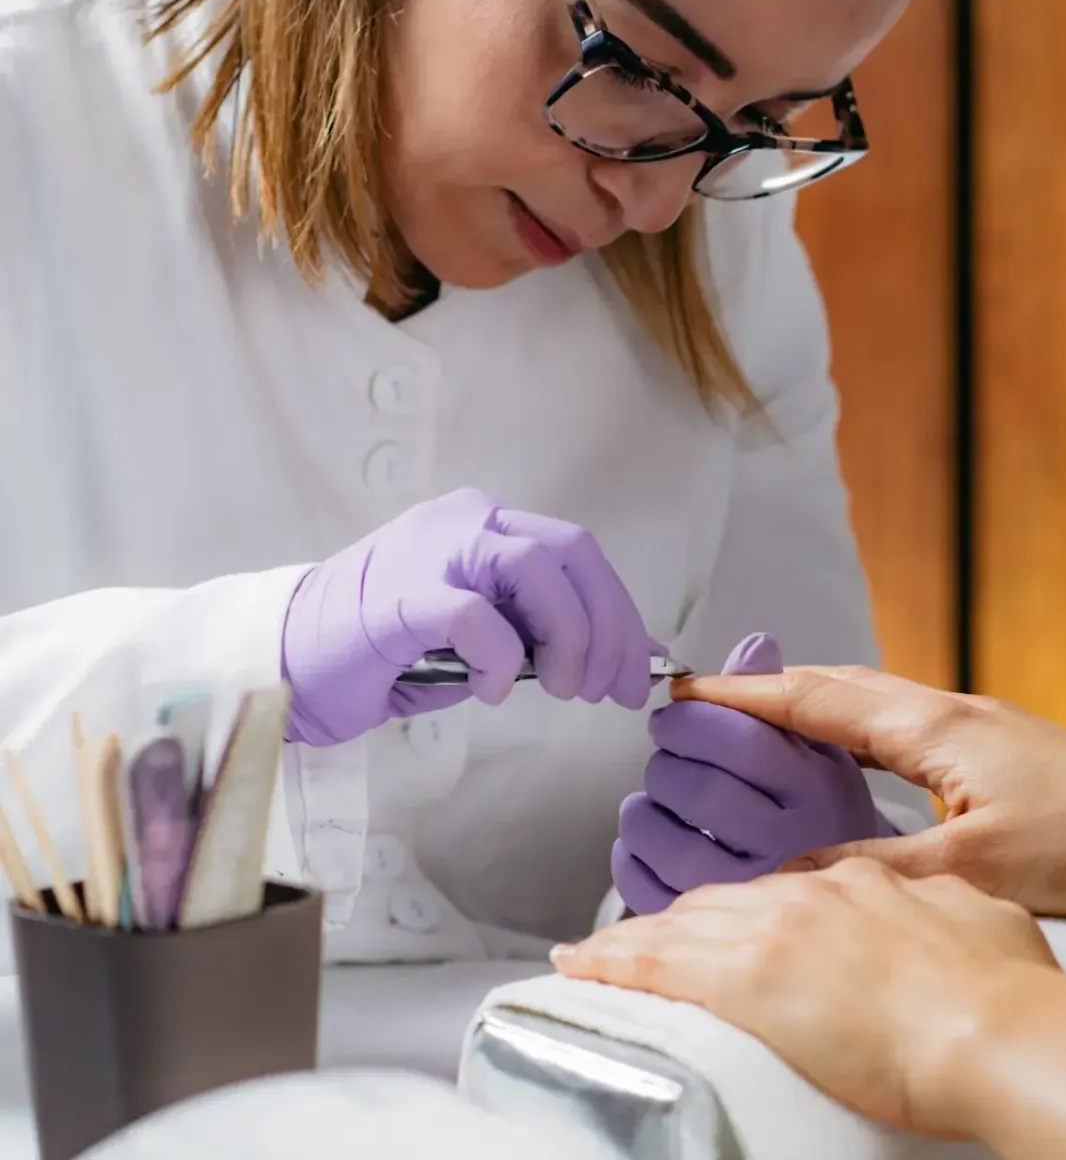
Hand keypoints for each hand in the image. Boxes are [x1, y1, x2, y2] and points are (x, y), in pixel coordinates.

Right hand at [281, 487, 660, 746]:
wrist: (284, 664)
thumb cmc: (386, 654)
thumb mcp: (480, 638)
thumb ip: (537, 633)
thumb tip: (612, 659)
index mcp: (485, 525)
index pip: (578, 555)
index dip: (620, 613)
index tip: (635, 673)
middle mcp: (464, 521)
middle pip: (570, 552)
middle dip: (608, 625)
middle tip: (611, 691)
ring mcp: (429, 550)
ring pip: (533, 567)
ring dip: (568, 634)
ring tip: (565, 690)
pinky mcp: (397, 595)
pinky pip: (474, 615)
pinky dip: (499, 657)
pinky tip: (489, 689)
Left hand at [555, 858, 1058, 1136]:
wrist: (998, 1028)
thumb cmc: (1007, 993)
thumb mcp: (988, 923)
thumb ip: (946, 913)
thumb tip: (938, 915)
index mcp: (870, 883)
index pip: (788, 889)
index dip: (755, 910)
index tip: (741, 926)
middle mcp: (816, 893)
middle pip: (728, 900)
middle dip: (686, 921)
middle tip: (655, 940)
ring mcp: (778, 930)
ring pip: (684, 925)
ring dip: (639, 939)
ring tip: (602, 953)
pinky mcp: (747, 979)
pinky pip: (656, 964)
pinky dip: (613, 960)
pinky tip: (583, 964)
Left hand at [612, 634, 887, 914]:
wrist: (850, 894)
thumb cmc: (821, 810)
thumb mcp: (819, 748)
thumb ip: (777, 699)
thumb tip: (753, 645)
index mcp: (819, 787)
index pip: (740, 741)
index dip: (690, 719)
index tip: (673, 714)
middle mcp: (793, 842)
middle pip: (700, 790)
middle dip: (664, 763)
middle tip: (663, 758)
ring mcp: (753, 892)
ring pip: (669, 843)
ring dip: (641, 811)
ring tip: (650, 800)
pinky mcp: (714, 930)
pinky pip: (650, 890)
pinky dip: (631, 858)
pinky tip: (645, 842)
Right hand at [666, 667, 1065, 918]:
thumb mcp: (968, 867)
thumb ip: (874, 869)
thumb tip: (794, 878)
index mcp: (934, 725)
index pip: (816, 697)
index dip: (746, 695)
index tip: (687, 688)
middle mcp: (952, 712)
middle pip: (839, 686)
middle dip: (769, 692)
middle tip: (708, 707)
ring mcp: (978, 730)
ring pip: (874, 706)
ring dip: (814, 711)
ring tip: (764, 734)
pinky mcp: (998, 755)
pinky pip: (903, 732)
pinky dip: (859, 739)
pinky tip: (856, 774)